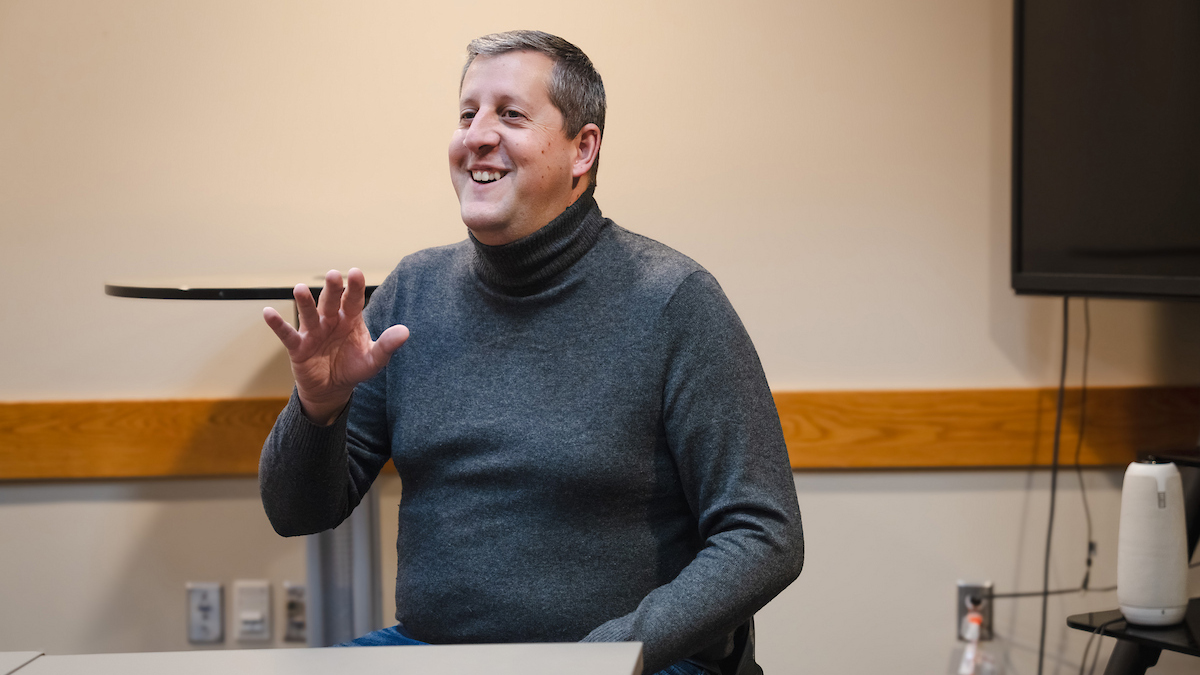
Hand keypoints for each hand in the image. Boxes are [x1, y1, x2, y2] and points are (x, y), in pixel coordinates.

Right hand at [263, 268, 408, 424]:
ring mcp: (313, 332)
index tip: (356, 273)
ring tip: (300, 288)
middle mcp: (331, 320)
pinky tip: (267, 313)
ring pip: (309, 313)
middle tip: (333, 275)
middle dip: (332, 289)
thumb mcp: (373, 360)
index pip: (354, 300)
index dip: (355, 288)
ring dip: (305, 302)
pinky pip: (287, 334)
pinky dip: (277, 324)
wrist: (333, 389)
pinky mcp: (298, 347)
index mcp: (350, 320)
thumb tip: (405, 331)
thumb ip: (387, 346)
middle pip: (331, 302)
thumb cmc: (353, 368)